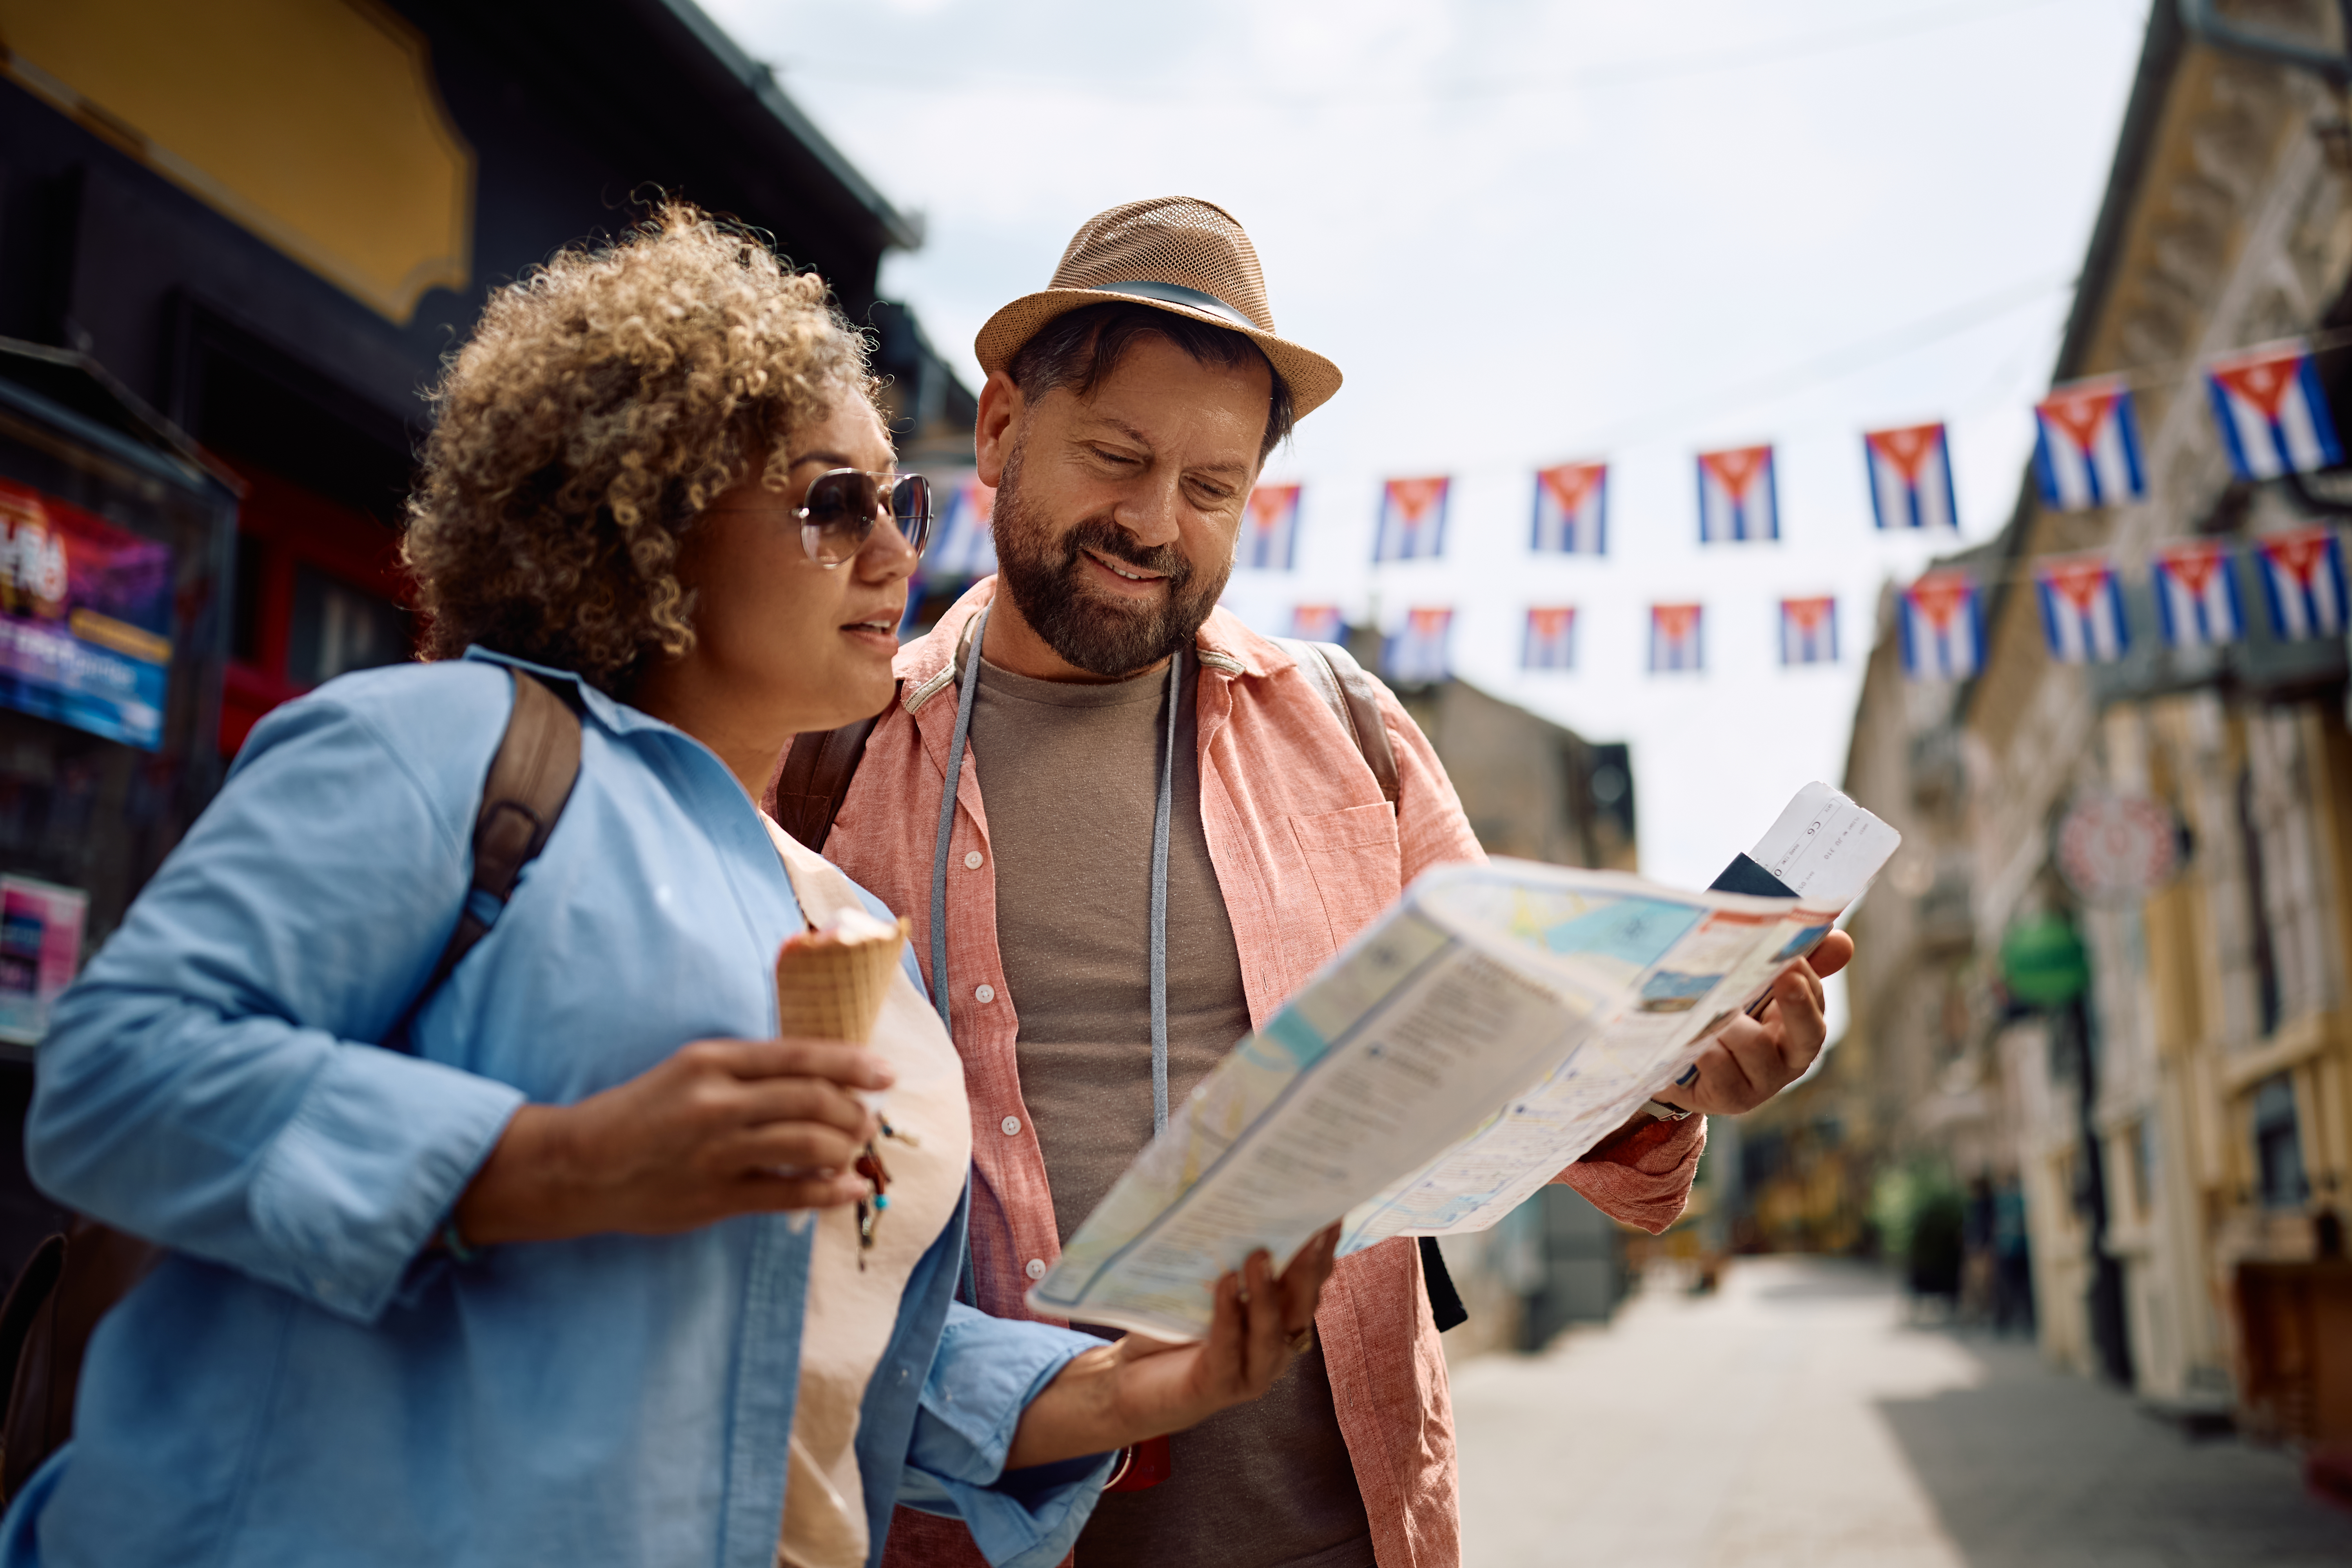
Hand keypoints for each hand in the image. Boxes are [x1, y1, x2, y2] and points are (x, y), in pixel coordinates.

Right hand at [455, 1037, 892, 1245]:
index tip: (886, 1073)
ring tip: (857, 1147)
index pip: (800, 1055)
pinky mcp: (715, 1196)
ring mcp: (717, 1151)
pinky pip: (789, 1192)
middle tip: (869, 1118)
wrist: (580, 1164)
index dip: (852, 1063)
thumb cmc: (643, 1112)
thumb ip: (749, 1072)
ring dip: (846, 1146)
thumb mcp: (692, 1071)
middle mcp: (718, 1102)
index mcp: (713, 1061)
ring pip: (808, 1144)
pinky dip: (830, 1190)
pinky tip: (851, 1187)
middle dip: (854, 1110)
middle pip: (813, 1099)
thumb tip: (821, 1077)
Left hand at [1003, 1223, 1343, 1470]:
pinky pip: (1229, 1349)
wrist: (1130, 1381)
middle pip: (1304, 1305)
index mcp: (1282, 1317)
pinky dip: (1228, 1316)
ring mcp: (1253, 1372)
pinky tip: (1224, 1286)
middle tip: (1308, 1229)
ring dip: (1268, 1293)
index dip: (1324, 1250)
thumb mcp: (1206, 1284)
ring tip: (1260, 1255)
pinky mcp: (1220, 1387)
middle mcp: (1278, 1345)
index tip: (1328, 1212)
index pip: (1312, 1282)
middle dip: (1308, 1267)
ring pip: (1272, 1332)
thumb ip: (1230, 1258)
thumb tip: (1239, 1199)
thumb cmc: (1173, 1326)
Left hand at [1655, 931, 1853, 1116]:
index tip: (1793, 960)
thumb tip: (1840, 940)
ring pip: (1754, 1045)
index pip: (1815, 1002)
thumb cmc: (1723, 1021)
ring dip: (1729, 1021)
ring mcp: (1761, 1085)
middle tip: (1787, 977)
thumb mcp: (1753, 991)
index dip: (1807, 981)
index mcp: (1799, 1030)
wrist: (1675, 1064)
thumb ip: (1794, 964)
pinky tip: (1686, 1032)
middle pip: (1809, 1035)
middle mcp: (1788, 1061)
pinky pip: (1717, 1065)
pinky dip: (1703, 1044)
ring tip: (1706, 1003)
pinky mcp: (1729, 1099)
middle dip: (1798, 1005)